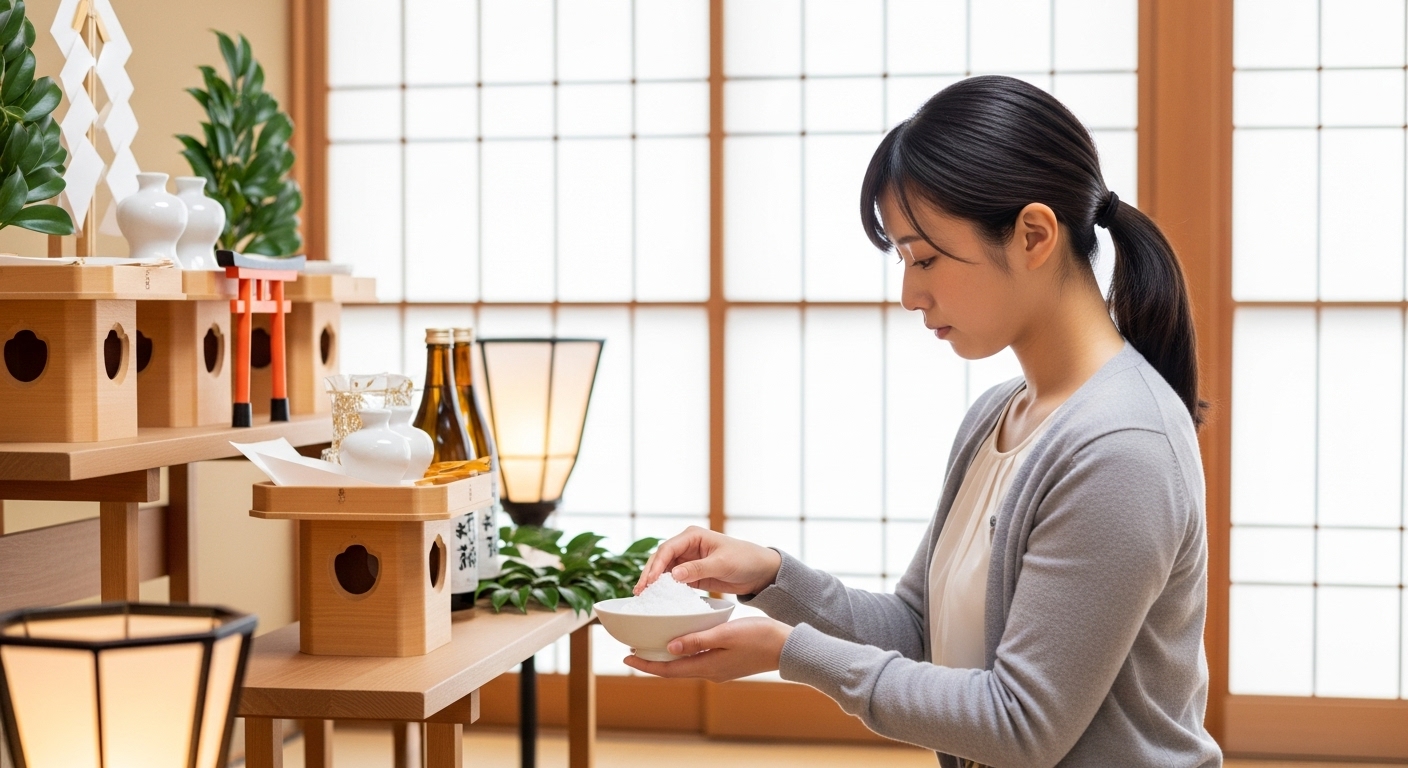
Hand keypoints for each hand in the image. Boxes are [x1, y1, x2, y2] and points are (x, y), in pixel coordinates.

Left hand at [622, 617, 792, 682]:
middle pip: (674, 669)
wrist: (787, 647)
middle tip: (634, 649)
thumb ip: (697, 640)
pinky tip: (683, 640)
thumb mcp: (726, 633)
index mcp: (708, 666)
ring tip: (653, 644)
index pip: (669, 669)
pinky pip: (698, 660)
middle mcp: (711, 672)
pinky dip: (685, 652)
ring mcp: (719, 669)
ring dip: (668, 657)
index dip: (646, 664)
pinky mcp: (727, 663)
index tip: (627, 656)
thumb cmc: (759, 637)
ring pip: (686, 665)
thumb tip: (669, 647)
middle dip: (653, 661)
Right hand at [635, 526, 781, 595]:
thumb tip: (673, 575)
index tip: (648, 582)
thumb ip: (697, 568)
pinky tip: (658, 600)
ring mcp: (688, 561)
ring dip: (654, 583)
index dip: (655, 565)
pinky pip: (674, 581)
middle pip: (661, 559)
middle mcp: (687, 546)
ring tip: (643, 598)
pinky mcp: (692, 575)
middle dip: (649, 574)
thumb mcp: (722, 563)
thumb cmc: (745, 559)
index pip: (667, 549)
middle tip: (640, 592)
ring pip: (664, 571)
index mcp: (693, 536)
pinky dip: (665, 589)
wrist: (760, 571)